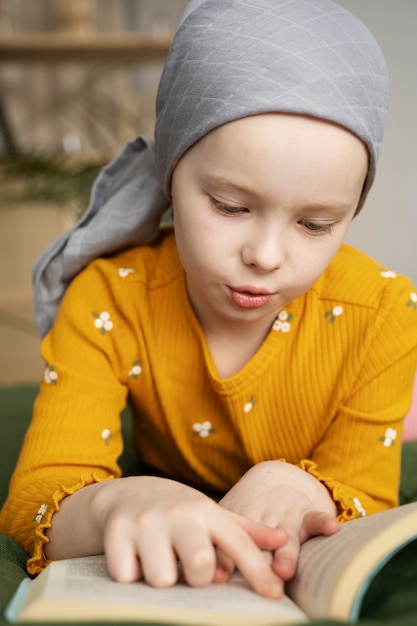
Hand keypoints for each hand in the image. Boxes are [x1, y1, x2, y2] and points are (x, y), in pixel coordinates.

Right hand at [48, 475, 286, 597]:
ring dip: (160, 580)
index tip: (275, 597)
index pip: (238, 544)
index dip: (258, 572)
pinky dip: (130, 576)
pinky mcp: (116, 531)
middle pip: (199, 565)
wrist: (125, 493)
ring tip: (158, 563)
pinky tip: (133, 559)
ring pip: (161, 579)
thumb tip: (283, 539)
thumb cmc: (178, 513)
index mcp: (206, 512)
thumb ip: (245, 531)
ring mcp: (146, 521)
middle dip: (196, 579)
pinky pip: (127, 577)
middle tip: (187, 571)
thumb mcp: (210, 515)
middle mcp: (178, 514)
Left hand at [218, 461, 339, 581]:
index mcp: (239, 521)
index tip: (220, 575)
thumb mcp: (231, 516)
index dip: (226, 559)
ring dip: (285, 555)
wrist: (276, 477)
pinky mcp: (307, 513)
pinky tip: (331, 528)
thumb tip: (209, 573)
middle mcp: (261, 520)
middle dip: (256, 564)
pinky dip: (323, 523)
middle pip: (258, 547)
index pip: (230, 543)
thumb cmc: (248, 506)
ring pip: (286, 539)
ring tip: (283, 570)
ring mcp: (285, 516)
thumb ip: (220, 544)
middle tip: (249, 580)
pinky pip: (316, 518)